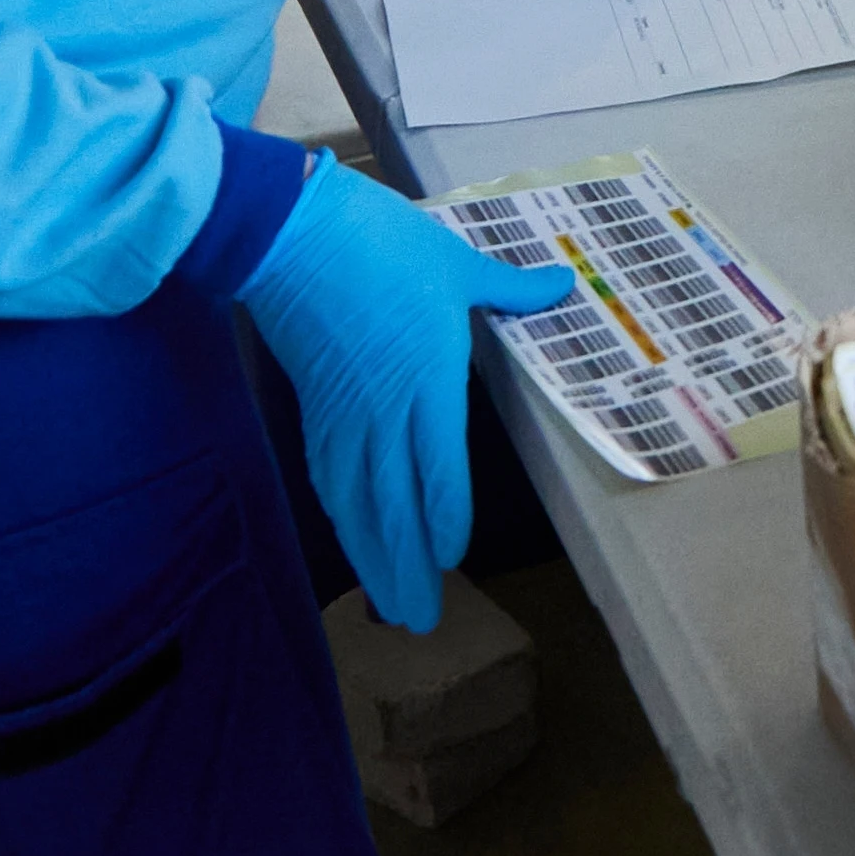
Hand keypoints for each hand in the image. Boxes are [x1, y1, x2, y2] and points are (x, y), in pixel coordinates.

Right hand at [236, 161, 572, 631]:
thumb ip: (509, 289)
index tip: (450, 559)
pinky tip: (353, 536)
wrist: (292, 235)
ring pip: (358, 504)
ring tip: (388, 605)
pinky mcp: (314, 409)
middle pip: (394, 506)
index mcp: (429, 381)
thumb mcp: (457, 263)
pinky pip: (330, 477)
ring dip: (373, 556)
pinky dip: (343, 516)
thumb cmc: (382, 246)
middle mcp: (384, 413)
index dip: (443, 519)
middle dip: (406, 567)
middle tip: (421, 621)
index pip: (439, 470)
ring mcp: (343, 416)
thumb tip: (562, 284)